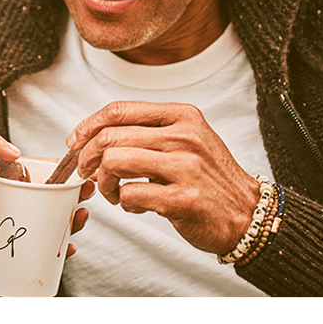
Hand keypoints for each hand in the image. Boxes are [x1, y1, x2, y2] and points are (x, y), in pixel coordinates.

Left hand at [0, 172, 95, 270]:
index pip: (40, 178)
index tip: (77, 169)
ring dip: (72, 221)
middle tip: (87, 190)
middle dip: (75, 197)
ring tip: (80, 214)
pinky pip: (35, 251)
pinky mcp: (5, 247)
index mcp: (4, 185)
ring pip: (50, 225)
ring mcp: (11, 227)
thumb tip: (7, 152)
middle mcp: (12, 206)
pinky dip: (54, 251)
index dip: (61, 175)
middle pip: (53, 202)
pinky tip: (66, 246)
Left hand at [69, 101, 259, 254]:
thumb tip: (91, 135)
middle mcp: (184, 137)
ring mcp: (185, 167)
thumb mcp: (186, 139)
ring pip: (114, 162)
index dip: (88, 126)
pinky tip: (135, 205)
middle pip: (110, 136)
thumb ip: (146, 131)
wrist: (246, 213)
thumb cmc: (206, 177)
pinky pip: (130, 194)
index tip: (75, 142)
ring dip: (103, 182)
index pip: (118, 110)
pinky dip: (124, 203)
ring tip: (113, 192)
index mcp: (182, 116)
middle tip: (86, 172)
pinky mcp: (182, 199)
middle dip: (87, 157)